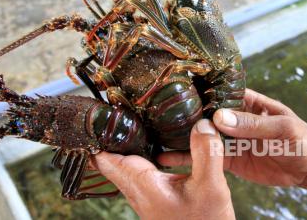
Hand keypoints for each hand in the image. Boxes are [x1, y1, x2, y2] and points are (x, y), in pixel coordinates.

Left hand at [93, 120, 234, 219]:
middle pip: (113, 159)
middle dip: (112, 136)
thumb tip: (202, 124)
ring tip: (132, 121)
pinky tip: (159, 145)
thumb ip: (206, 153)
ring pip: (127, 165)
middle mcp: (139, 191)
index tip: (96, 116)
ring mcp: (146, 195)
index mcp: (142, 185)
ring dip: (128, 144)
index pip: (106, 159)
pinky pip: (143, 171)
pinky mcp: (157, 197)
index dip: (98, 137)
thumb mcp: (210, 187)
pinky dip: (145, 154)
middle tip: (114, 110)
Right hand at [159, 89, 306, 186]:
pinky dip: (189, 158)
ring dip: (181, 137)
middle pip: (204, 114)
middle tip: (155, 116)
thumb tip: (219, 118)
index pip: (218, 92)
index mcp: (246, 101)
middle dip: (183, 115)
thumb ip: (252, 124)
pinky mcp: (229, 158)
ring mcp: (230, 138)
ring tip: (155, 137)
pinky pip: (207, 157)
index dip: (198, 90)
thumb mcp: (280, 128)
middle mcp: (234, 118)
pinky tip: (169, 159)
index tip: (174, 88)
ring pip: (202, 136)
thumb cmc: (301, 139)